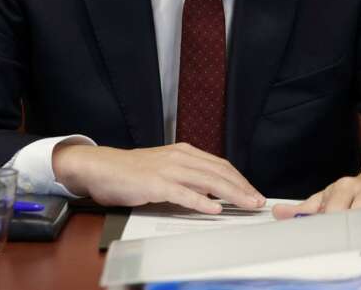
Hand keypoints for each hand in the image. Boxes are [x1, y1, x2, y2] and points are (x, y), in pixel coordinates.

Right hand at [52, 142, 264, 213]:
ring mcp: (168, 169)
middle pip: (219, 172)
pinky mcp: (155, 183)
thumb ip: (187, 177)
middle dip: (242, 187)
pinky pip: (183, 193)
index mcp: (184, 152)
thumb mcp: (165, 168)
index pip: (219, 165)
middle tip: (258, 201)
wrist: (102, 167)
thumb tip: (212, 191)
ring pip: (207, 181)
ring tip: (246, 204)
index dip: (239, 179)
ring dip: (230, 193)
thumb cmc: (132, 171)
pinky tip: (214, 208)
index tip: (253, 192)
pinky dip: (201, 201)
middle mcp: (179, 157)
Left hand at [271, 166, 360, 239]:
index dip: (329, 226)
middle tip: (348, 243)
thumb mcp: (329, 196)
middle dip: (353, 229)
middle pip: (359, 212)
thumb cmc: (355, 193)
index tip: (326, 240)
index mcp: (344, 187)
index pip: (333, 210)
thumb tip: (278, 213)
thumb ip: (306, 208)